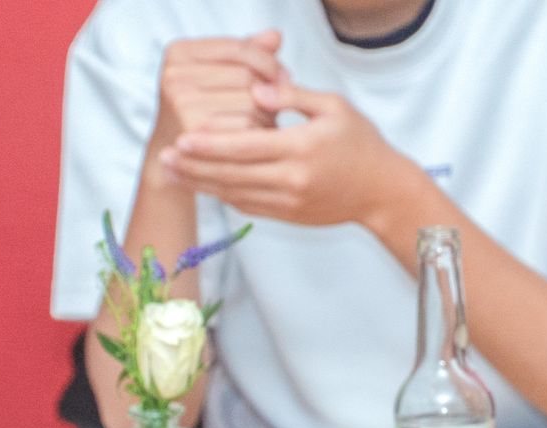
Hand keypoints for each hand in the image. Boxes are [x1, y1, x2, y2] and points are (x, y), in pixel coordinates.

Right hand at [147, 31, 285, 185]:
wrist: (176, 163)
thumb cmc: (203, 115)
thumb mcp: (217, 77)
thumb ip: (246, 55)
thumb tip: (275, 36)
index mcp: (179, 52)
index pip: (240, 48)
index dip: (270, 62)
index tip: (285, 78)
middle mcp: (175, 75)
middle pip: (248, 76)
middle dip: (269, 93)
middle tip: (272, 109)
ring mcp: (181, 104)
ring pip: (251, 102)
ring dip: (267, 116)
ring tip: (260, 125)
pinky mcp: (194, 133)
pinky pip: (248, 128)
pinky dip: (259, 135)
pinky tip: (255, 142)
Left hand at [157, 80, 426, 228]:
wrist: (383, 192)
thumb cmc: (361, 143)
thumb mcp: (334, 107)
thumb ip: (292, 96)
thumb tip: (255, 93)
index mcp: (301, 148)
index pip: (245, 146)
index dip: (210, 143)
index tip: (182, 137)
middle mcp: (292, 180)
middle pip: (232, 173)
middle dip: (195, 166)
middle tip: (164, 156)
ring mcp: (289, 202)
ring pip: (235, 194)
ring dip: (202, 183)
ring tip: (173, 173)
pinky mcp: (289, 215)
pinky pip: (248, 206)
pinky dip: (223, 194)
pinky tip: (204, 184)